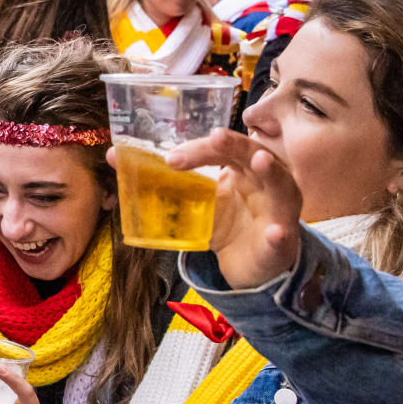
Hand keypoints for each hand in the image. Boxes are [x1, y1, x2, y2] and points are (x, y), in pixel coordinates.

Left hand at [165, 128, 303, 287]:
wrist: (249, 266)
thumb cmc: (230, 225)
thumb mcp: (201, 201)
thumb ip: (170, 182)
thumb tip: (119, 159)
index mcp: (244, 170)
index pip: (225, 149)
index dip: (201, 149)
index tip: (172, 158)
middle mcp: (267, 184)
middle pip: (256, 155)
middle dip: (236, 145)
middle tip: (216, 136)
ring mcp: (278, 213)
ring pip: (282, 188)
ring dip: (272, 173)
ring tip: (260, 161)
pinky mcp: (281, 244)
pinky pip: (283, 237)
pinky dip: (280, 233)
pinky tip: (275, 231)